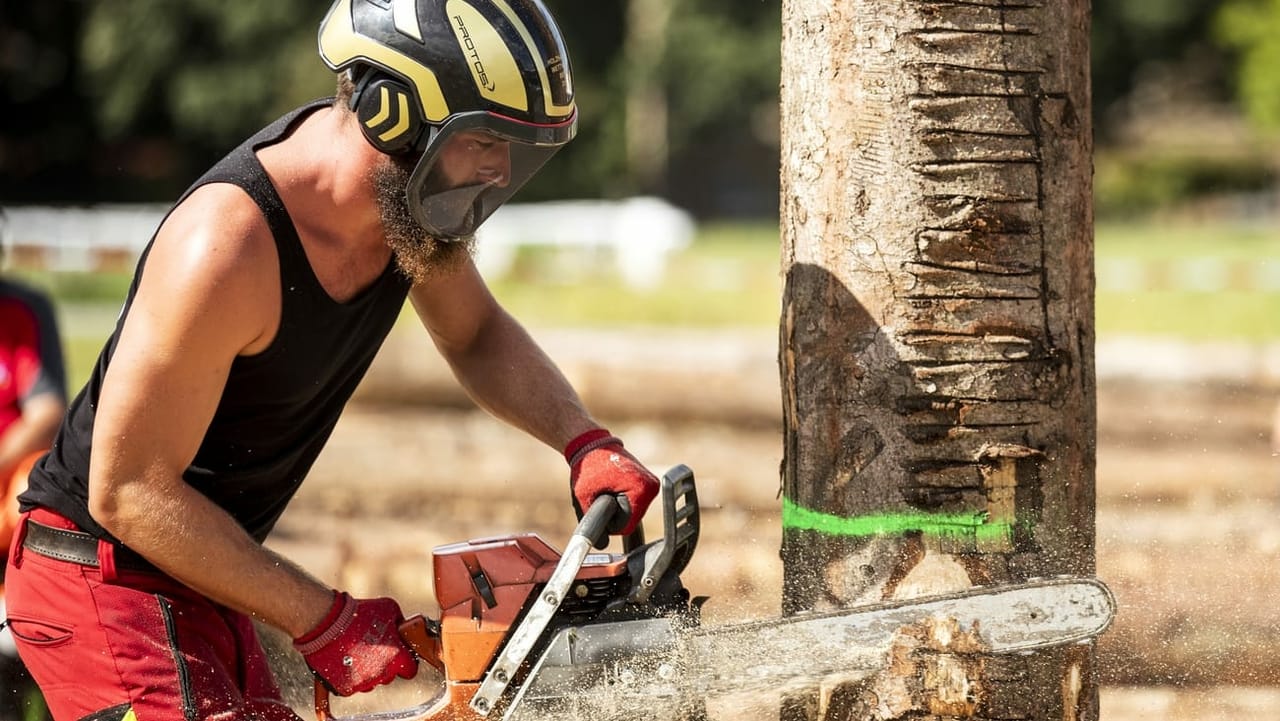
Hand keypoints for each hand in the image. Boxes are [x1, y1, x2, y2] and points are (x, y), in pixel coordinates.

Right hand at [293, 592, 417, 695]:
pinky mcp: (346, 688)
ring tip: (355, 654)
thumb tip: (404, 628)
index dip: (406, 664)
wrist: (328, 624)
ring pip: (371, 683)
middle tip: (371, 651)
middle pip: (389, 677)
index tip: (399, 659)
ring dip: (366, 673)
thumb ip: (400, 622)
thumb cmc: (359, 613)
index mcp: (397, 656)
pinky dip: (349, 677)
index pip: (410, 670)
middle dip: (384, 666)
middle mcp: (383, 673)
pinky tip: (343, 661)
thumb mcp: (389, 608)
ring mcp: (364, 683)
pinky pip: (352, 686)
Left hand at [564, 429, 658, 535]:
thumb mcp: (584, 497)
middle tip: (601, 494)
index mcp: (642, 490)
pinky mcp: (648, 483)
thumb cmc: (587, 466)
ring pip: (633, 514)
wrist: (591, 444)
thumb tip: (600, 545)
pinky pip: (634, 504)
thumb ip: (591, 523)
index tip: (600, 506)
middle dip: (614, 514)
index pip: (627, 526)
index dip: (609, 523)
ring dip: (618, 508)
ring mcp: (652, 485)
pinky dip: (622, 501)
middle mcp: (652, 487)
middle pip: (632, 520)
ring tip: (606, 488)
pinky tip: (612, 488)